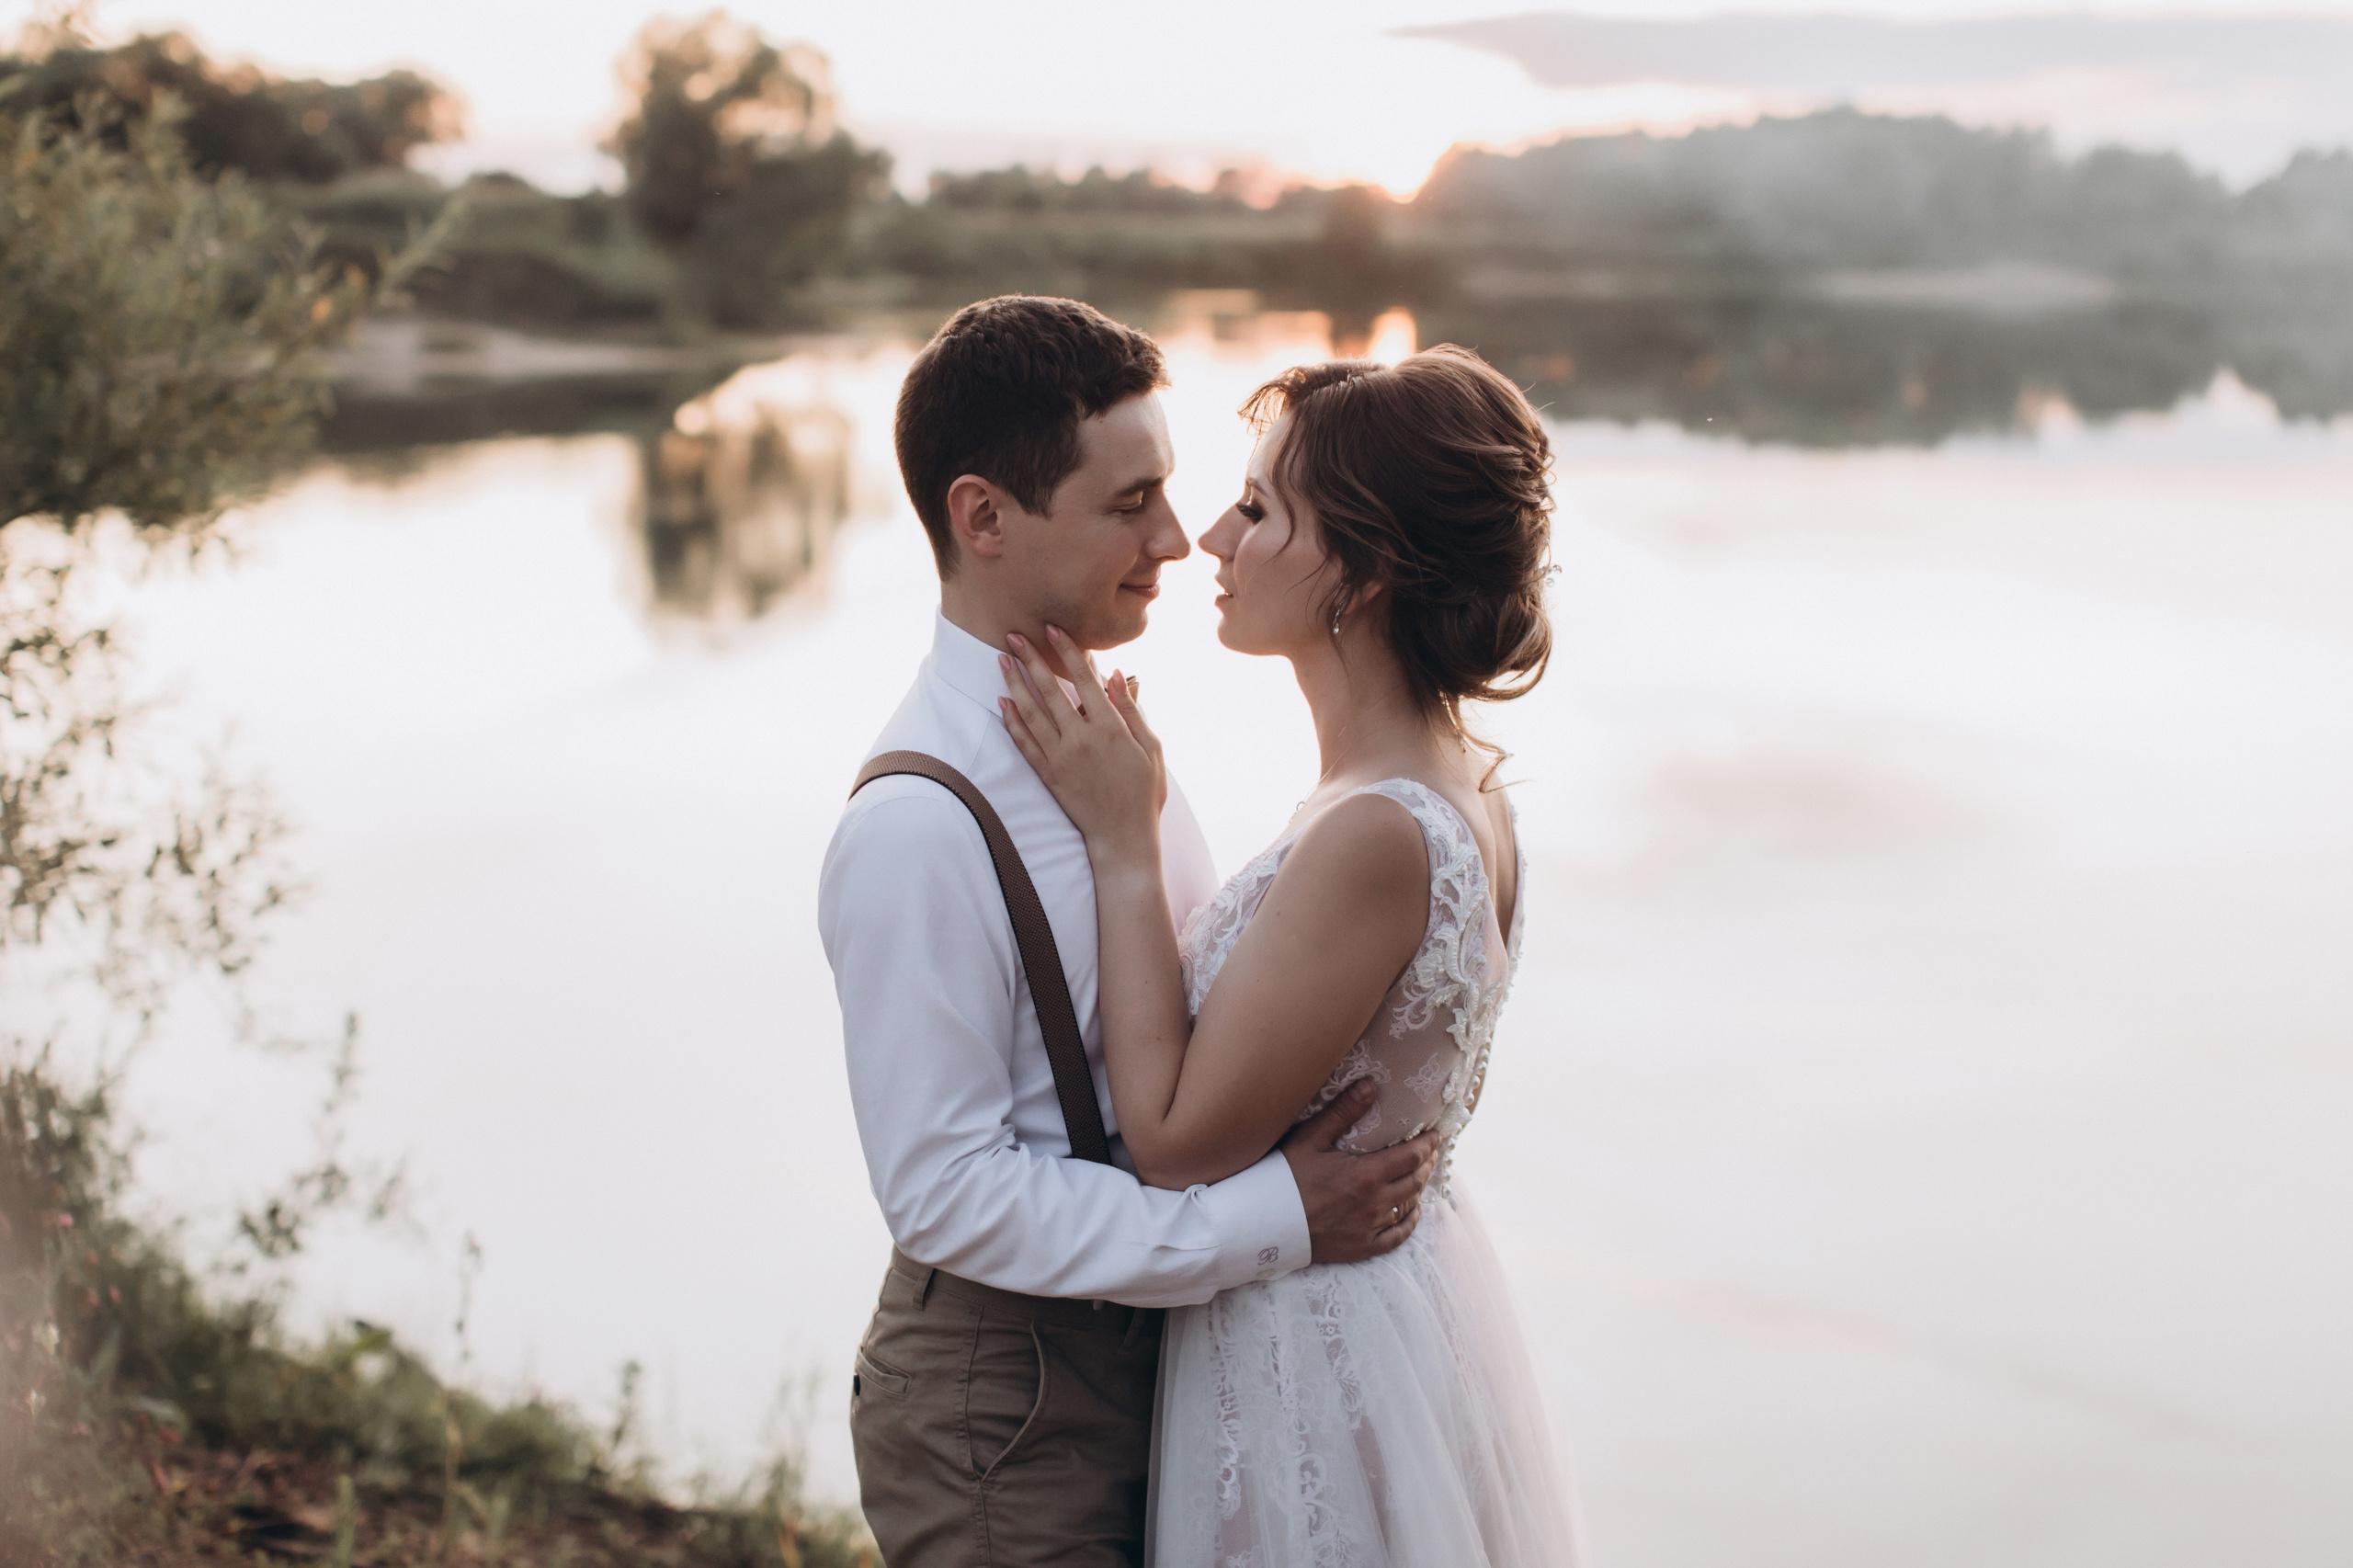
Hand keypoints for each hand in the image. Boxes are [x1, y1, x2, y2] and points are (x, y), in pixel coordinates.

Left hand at [999, 625, 1166, 859]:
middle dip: (1030, 659)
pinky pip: (1024, 742)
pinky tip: (1003, 702)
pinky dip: (1012, 721)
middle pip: (1050, 690)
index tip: (1052, 629)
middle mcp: (1080, 738)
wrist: (1122, 837)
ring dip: (1015, 683)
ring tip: (1002, 660)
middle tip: (1014, 635)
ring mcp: (1060, 757)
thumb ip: (1131, 710)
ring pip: (1031, 712)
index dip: (1066, 652)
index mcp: (1109, 728)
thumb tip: (1116, 675)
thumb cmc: (1143, 793)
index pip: (1083, 679)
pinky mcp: (1048, 775)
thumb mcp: (1151, 748)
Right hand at [1279, 1080, 1441, 1265]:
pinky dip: (1409, 1223)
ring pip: (1407, 1206)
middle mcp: (1374, 1204)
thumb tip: (1371, 1086)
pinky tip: (1412, 1211)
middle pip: (1415, 1181)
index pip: (1412, 1157)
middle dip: (1426, 1163)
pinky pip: (1396, 1237)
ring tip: (1420, 1173)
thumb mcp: (1310, 1139)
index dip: (1428, 1144)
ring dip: (1418, 1188)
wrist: (1262, 1225)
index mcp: (1366, 1175)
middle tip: (1429, 1151)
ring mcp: (1369, 1229)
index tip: (1435, 1134)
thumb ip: (1343, 1113)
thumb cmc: (1283, 1179)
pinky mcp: (1361, 1248)